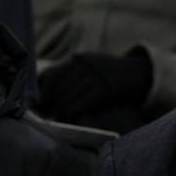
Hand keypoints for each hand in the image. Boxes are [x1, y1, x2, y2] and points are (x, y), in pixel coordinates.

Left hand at [36, 51, 151, 121]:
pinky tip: (71, 117)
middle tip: (47, 114)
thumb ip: (68, 75)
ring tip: (58, 117)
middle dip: (50, 104)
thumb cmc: (106, 75)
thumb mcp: (88, 67)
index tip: (39, 101)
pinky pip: (79, 106)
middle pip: (56, 89)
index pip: (50, 74)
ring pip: (66, 99)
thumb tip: (42, 95)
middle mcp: (85, 65)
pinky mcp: (104, 90)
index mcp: (78, 58)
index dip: (42, 90)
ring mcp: (95, 77)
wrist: (136, 73)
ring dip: (60, 112)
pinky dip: (72, 114)